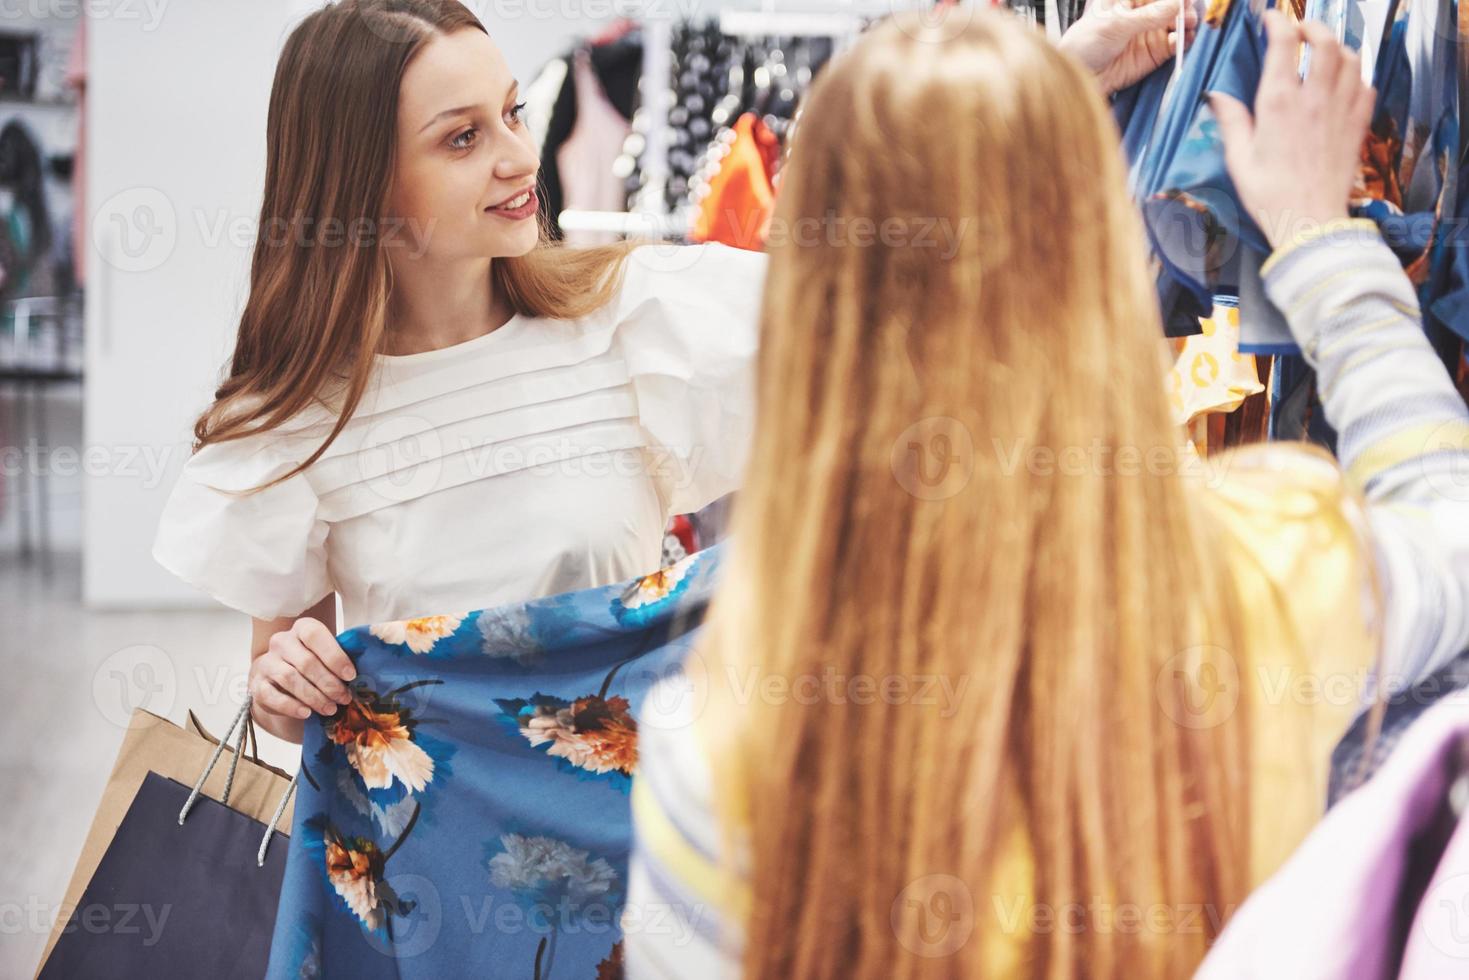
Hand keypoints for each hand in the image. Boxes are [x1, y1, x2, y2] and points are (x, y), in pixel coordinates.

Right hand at [248, 616, 356, 739]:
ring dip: (314, 697)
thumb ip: (339, 659)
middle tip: (344, 698)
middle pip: (306, 662)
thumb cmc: (311, 663)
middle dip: (329, 683)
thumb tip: (365, 675)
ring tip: (330, 708)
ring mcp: (267, 663)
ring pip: (290, 679)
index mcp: (302, 628)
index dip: (335, 656)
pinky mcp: (257, 685)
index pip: (315, 635)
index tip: (351, 676)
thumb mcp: (325, 655)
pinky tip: (306, 713)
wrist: (277, 678)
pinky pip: (272, 696)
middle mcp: (281, 642)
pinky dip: (291, 706)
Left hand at [1058, 0, 1199, 95]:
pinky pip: (1174, 44)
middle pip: (1170, 5)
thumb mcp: (1115, 25)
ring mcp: (1150, 33)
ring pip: (1177, 22)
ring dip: (1186, 22)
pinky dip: (1182, 42)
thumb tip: (1177, 3)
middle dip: (1183, 6)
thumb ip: (1148, 16)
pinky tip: (1182, 40)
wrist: (1078, 77)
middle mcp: (1142, 13)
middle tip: (1188, 12)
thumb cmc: (1085, 44)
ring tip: (1188, 24)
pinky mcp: (1154, 53)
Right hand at [1210, 11, 1375, 249]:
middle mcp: (1314, 98)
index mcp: (1279, 103)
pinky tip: (1344, 82)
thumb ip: (1232, 121)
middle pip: (1326, 41)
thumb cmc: (1268, 194)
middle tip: (1301, 30)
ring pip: (1350, 58)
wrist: (1309, 221)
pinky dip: (1356, 75)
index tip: (1269, 19)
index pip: (1284, 43)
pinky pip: (1366, 85)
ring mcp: (1341, 109)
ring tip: (1324, 51)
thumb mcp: (1238, 159)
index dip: (1277, 23)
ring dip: (1338, 46)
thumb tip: (1217, 96)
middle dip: (1314, 26)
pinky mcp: (1358, 125)